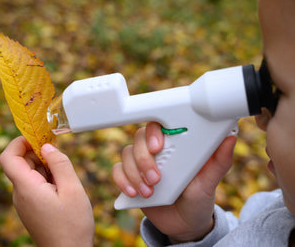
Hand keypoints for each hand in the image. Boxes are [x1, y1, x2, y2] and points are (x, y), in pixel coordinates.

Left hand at [0, 136, 94, 246]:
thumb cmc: (73, 224)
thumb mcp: (73, 189)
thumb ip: (60, 164)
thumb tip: (48, 147)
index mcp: (27, 188)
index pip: (9, 158)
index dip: (19, 142)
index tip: (38, 136)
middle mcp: (21, 194)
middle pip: (21, 163)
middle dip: (38, 152)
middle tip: (60, 152)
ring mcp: (25, 201)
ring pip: (29, 172)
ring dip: (45, 164)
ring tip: (65, 172)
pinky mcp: (32, 205)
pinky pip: (34, 183)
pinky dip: (47, 175)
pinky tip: (62, 182)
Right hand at [113, 122, 235, 242]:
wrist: (184, 223)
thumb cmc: (198, 197)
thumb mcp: (209, 182)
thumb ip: (219, 162)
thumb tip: (231, 139)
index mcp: (174, 145)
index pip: (158, 126)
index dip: (153, 132)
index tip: (158, 147)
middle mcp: (156, 151)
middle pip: (139, 139)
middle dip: (144, 159)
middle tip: (156, 178)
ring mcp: (141, 163)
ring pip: (126, 154)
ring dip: (133, 172)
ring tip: (149, 192)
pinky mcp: (131, 177)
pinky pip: (118, 171)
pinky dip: (122, 180)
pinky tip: (133, 193)